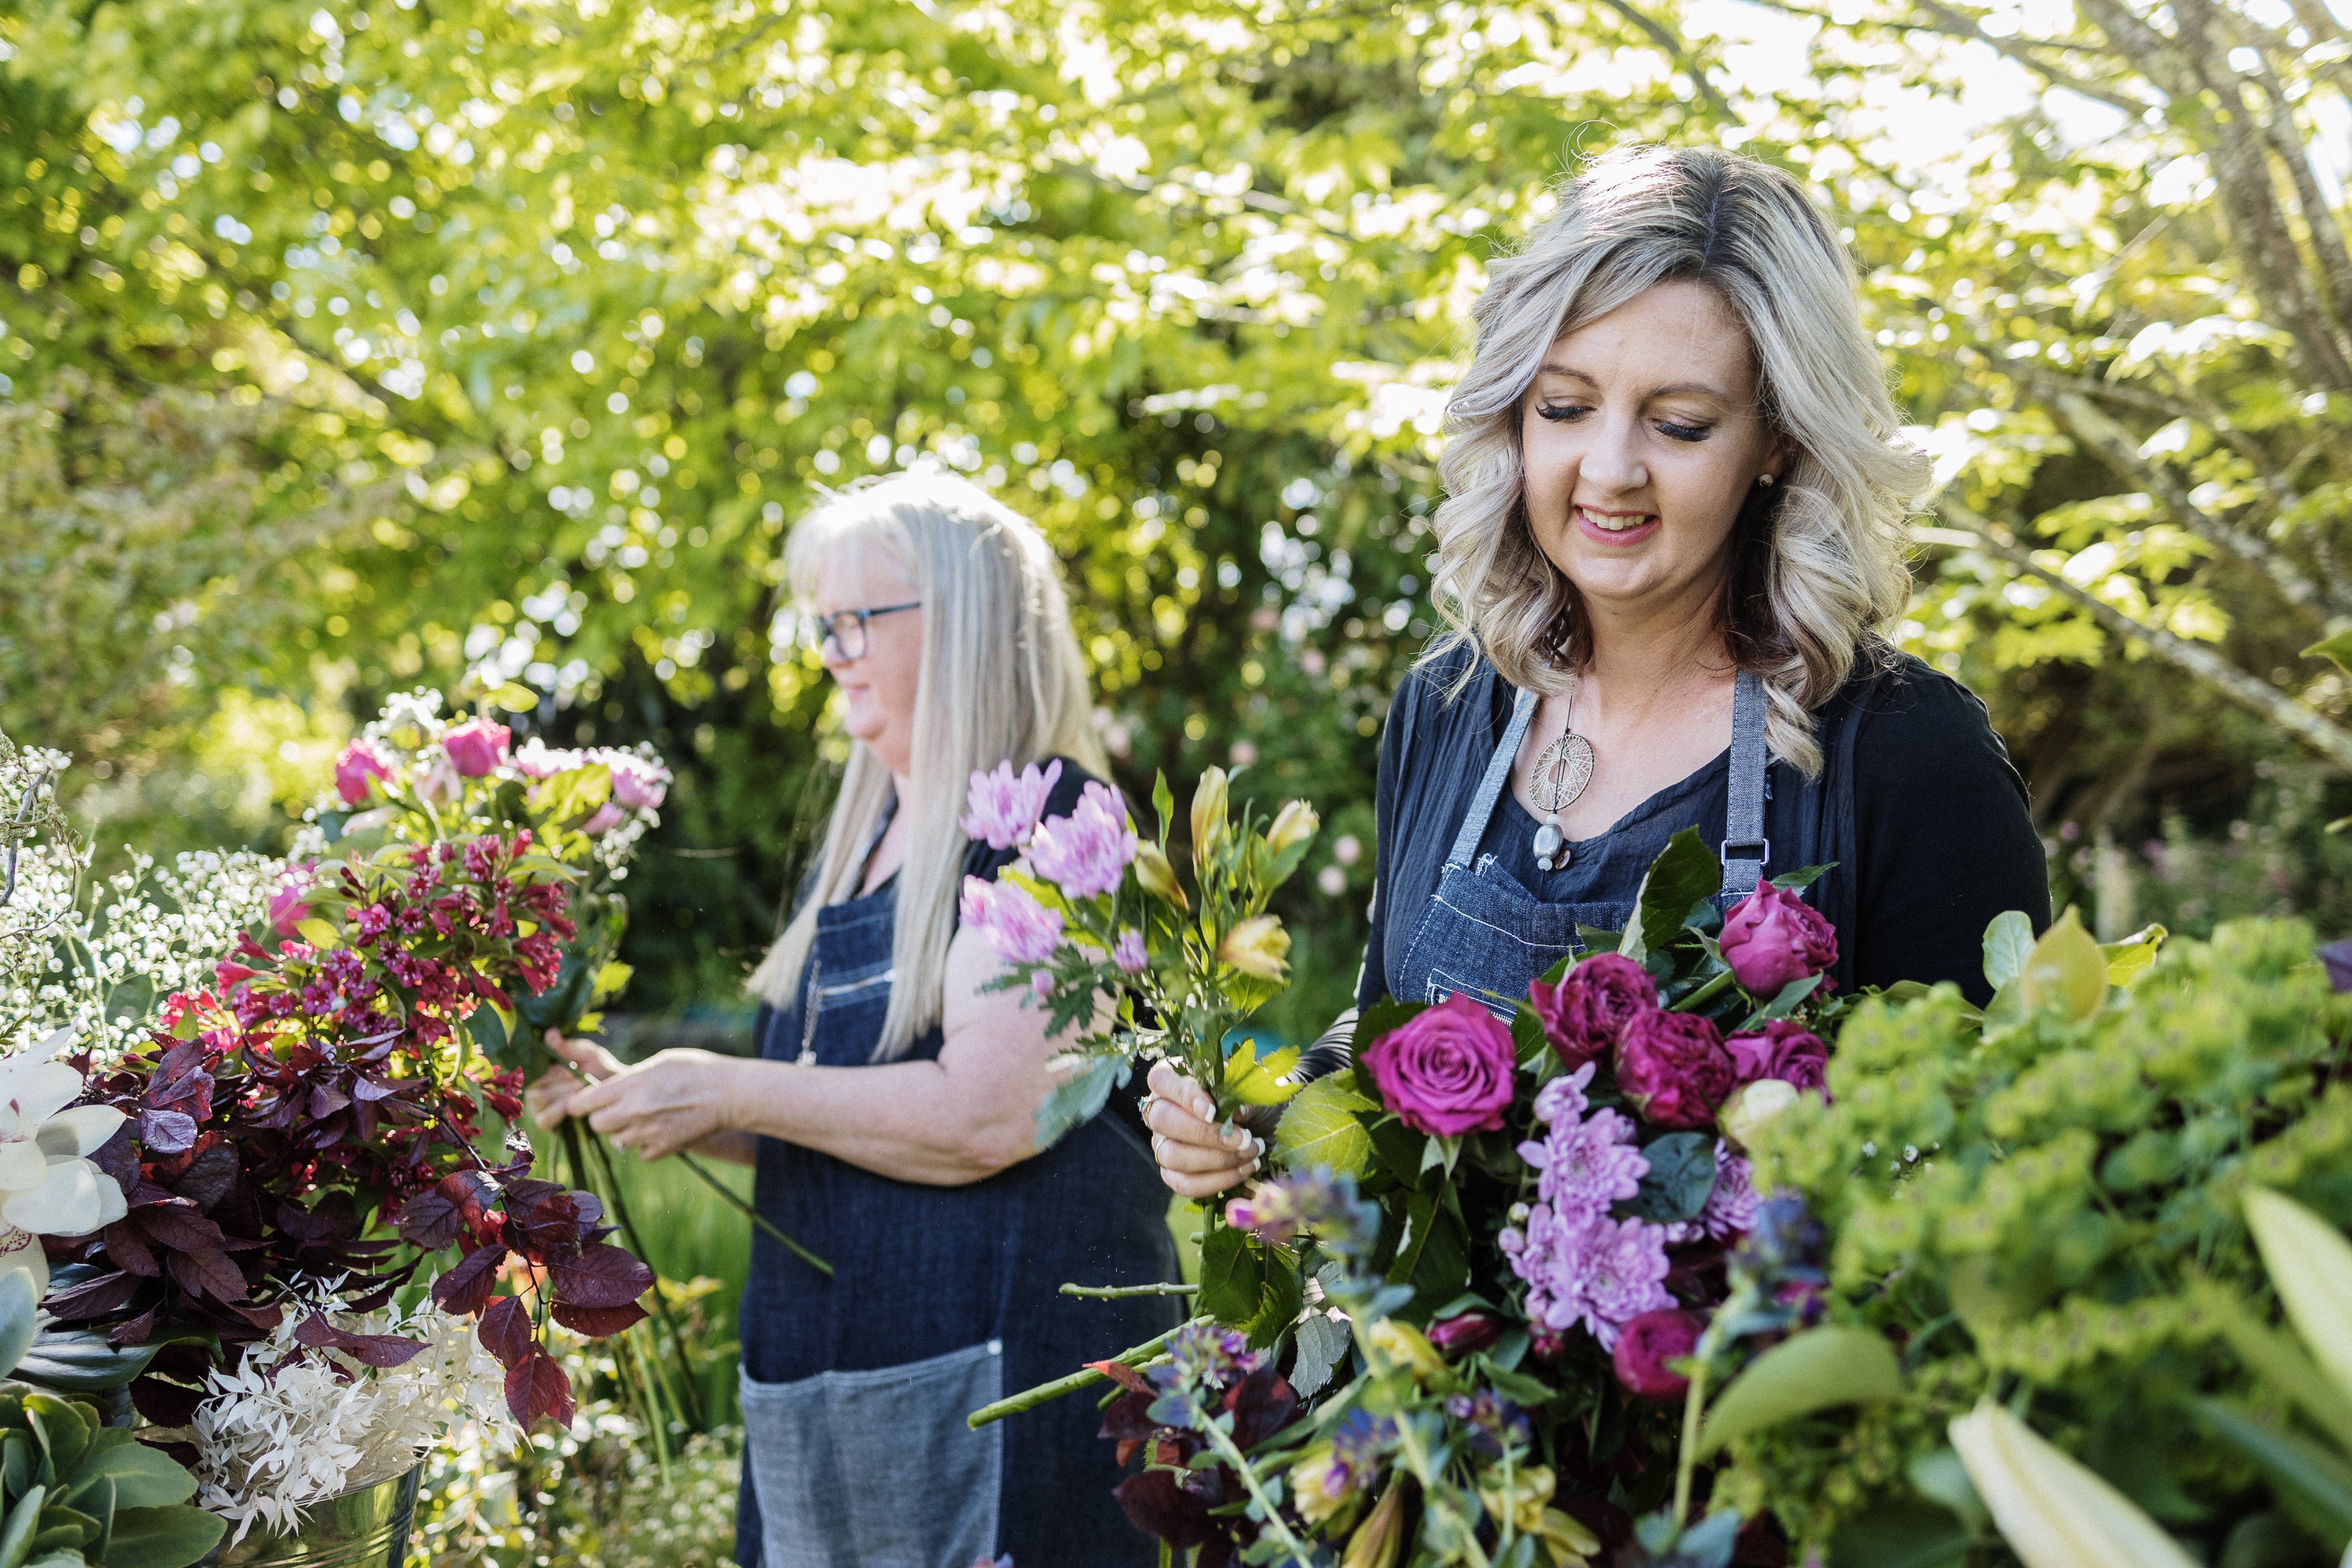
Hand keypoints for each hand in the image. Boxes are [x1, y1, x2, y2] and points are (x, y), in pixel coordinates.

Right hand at [524, 1030, 623, 1128]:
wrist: (618, 1093)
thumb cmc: (601, 1069)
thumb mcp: (588, 1054)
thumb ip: (568, 1047)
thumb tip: (550, 1033)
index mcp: (542, 1067)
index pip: (529, 1065)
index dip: (546, 1066)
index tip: (569, 1067)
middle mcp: (536, 1085)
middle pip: (532, 1082)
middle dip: (558, 1080)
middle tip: (579, 1079)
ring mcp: (539, 1106)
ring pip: (537, 1098)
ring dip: (560, 1093)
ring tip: (580, 1089)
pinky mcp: (547, 1124)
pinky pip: (543, 1119)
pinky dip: (557, 1111)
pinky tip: (571, 1105)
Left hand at [565, 1048, 741, 1161]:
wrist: (729, 1093)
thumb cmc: (696, 1069)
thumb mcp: (660, 1062)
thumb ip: (632, 1078)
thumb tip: (612, 1089)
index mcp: (630, 1085)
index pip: (583, 1103)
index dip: (581, 1103)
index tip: (587, 1102)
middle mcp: (634, 1111)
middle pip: (596, 1125)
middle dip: (602, 1118)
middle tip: (618, 1110)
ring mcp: (648, 1132)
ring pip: (618, 1141)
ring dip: (626, 1132)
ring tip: (647, 1118)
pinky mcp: (663, 1148)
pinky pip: (641, 1153)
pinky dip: (647, 1146)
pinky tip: (662, 1130)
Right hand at [1145, 1059, 1262, 1198]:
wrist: (1262, 1132)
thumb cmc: (1250, 1104)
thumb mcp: (1250, 1091)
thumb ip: (1239, 1095)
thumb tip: (1235, 1112)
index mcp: (1172, 1081)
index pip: (1162, 1080)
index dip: (1184, 1096)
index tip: (1213, 1111)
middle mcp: (1160, 1111)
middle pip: (1162, 1120)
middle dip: (1204, 1133)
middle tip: (1243, 1139)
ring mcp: (1163, 1144)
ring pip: (1172, 1155)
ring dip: (1216, 1159)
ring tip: (1251, 1154)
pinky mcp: (1173, 1174)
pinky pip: (1185, 1184)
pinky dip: (1218, 1181)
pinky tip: (1244, 1170)